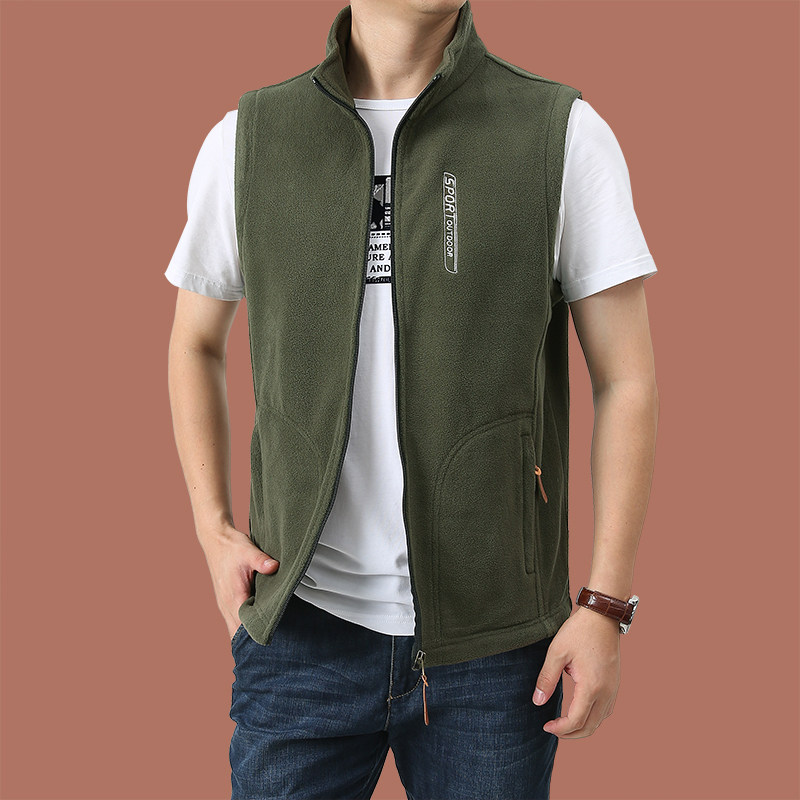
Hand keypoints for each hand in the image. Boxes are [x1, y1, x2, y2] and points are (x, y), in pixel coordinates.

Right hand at [198, 524, 279, 639]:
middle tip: (271, 651)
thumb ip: (262, 561)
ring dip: (247, 636)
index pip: (245, 626)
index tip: (272, 643)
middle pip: (239, 634)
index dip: (257, 636)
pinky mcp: (226, 601)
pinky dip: (242, 628)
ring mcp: (225, 605)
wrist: (216, 540)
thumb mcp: (248, 551)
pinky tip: (255, 629)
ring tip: (265, 644)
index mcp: (234, 597)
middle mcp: (227, 605)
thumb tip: (274, 566)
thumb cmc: (232, 547)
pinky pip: (234, 621)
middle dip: (253, 642)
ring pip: (235, 630)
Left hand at [532, 605, 620, 737]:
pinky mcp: (615, 684)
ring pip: (599, 721)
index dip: (560, 728)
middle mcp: (606, 692)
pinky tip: (580, 712)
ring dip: (582, 727)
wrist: (602, 617)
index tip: (545, 726)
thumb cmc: (578, 632)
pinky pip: (606, 711)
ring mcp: (614, 689)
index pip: (576, 720)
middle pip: (590, 727)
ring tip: (563, 724)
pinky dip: (593, 718)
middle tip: (552, 729)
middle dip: (570, 734)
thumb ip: (546, 678)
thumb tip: (537, 702)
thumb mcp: (557, 652)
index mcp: (592, 686)